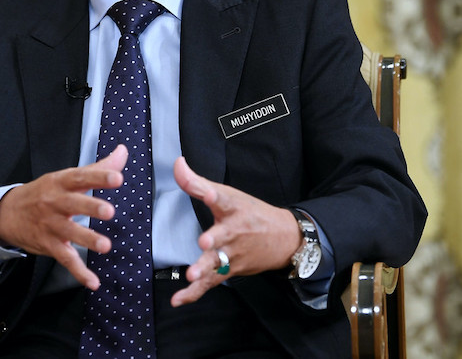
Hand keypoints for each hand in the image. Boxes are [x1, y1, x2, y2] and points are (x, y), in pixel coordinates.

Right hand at [0, 144, 127, 290]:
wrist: (7, 212)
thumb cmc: (44, 192)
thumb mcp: (66, 177)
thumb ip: (98, 167)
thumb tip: (123, 152)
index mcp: (61, 182)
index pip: (81, 177)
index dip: (99, 176)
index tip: (117, 177)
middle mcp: (54, 202)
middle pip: (73, 204)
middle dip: (91, 207)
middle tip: (109, 211)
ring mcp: (50, 225)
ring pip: (69, 233)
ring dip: (87, 240)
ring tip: (105, 246)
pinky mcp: (48, 245)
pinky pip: (65, 259)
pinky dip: (79, 272)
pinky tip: (93, 282)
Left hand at [170, 156, 301, 306]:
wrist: (284, 238)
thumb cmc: (249, 213)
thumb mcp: (226, 194)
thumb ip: (195, 182)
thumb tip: (177, 163)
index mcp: (233, 208)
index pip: (224, 200)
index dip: (214, 196)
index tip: (208, 194)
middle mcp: (234, 232)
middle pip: (223, 236)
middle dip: (214, 240)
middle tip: (205, 242)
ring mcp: (233, 254)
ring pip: (218, 264)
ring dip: (205, 270)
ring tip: (193, 275)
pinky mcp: (230, 271)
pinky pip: (210, 284)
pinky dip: (194, 293)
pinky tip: (177, 300)